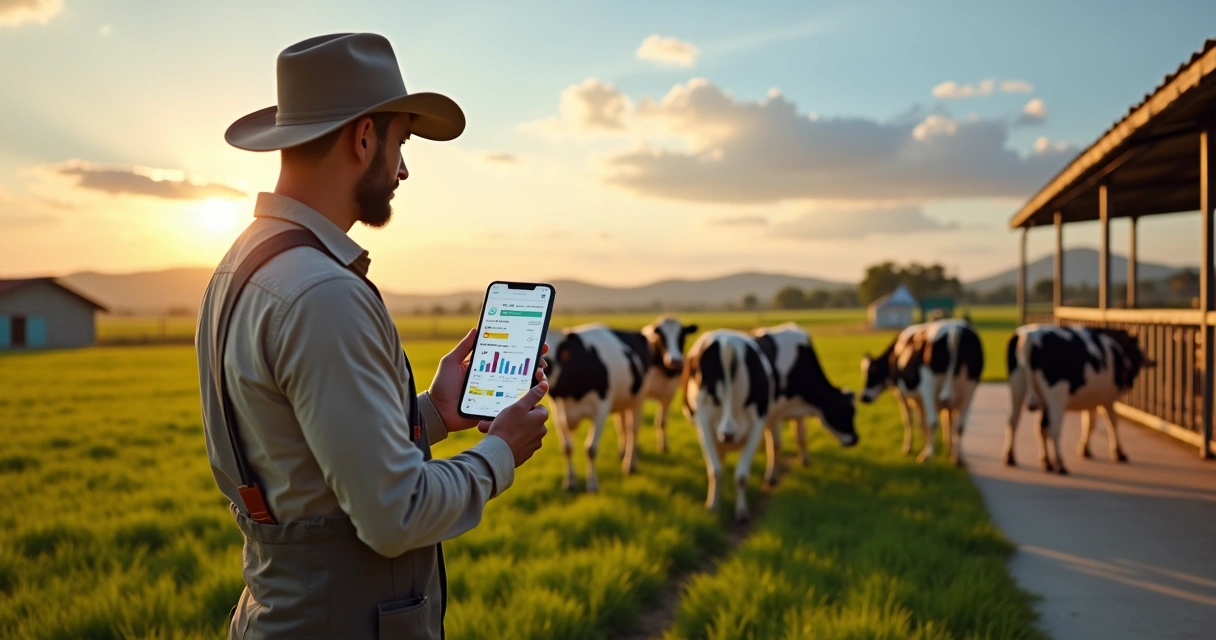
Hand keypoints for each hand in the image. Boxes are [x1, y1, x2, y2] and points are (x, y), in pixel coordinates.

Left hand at [428, 328, 549, 432]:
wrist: (438, 412)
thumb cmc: (442, 386)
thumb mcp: (450, 362)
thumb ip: (463, 347)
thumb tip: (477, 329)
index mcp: (486, 365)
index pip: (509, 354)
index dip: (525, 349)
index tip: (538, 344)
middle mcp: (495, 378)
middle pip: (521, 369)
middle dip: (536, 363)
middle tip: (541, 361)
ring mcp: (498, 392)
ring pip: (522, 385)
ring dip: (535, 379)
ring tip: (538, 374)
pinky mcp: (497, 406)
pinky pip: (514, 402)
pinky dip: (526, 397)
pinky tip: (534, 391)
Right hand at [482, 381, 549, 466]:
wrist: (498, 454)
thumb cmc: (507, 427)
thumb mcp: (518, 407)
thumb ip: (532, 396)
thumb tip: (545, 385)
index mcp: (541, 418)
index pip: (538, 407)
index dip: (525, 407)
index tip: (514, 410)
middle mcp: (541, 432)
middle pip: (530, 420)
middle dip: (517, 419)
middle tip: (502, 419)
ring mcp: (534, 444)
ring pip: (523, 432)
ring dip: (512, 429)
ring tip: (496, 429)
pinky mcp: (526, 454)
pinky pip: (519, 443)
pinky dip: (511, 440)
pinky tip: (500, 440)